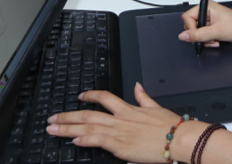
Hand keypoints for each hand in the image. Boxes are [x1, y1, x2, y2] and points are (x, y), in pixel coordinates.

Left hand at [47, 83, 208, 161]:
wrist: (179, 138)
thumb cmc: (172, 126)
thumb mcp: (156, 107)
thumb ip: (143, 97)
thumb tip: (138, 86)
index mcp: (129, 109)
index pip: (104, 98)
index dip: (89, 96)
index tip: (79, 96)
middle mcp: (120, 118)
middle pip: (88, 113)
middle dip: (67, 116)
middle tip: (52, 118)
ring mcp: (119, 131)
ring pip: (87, 126)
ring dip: (68, 127)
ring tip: (52, 129)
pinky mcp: (120, 145)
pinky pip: (97, 140)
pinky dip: (84, 139)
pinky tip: (73, 139)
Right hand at [179, 2, 231, 45]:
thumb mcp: (217, 31)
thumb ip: (199, 34)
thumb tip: (183, 36)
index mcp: (207, 7)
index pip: (187, 17)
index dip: (190, 28)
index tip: (197, 36)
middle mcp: (207, 12)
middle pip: (191, 26)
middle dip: (199, 35)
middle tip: (208, 38)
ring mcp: (209, 20)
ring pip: (197, 33)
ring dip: (204, 40)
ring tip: (214, 40)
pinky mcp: (212, 28)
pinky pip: (203, 36)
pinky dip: (208, 41)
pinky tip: (216, 41)